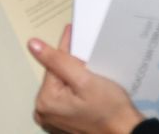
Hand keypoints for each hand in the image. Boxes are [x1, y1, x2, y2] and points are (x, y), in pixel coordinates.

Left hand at [29, 26, 143, 133]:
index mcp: (45, 101)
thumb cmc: (110, 111)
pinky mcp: (61, 121)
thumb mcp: (84, 80)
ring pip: (61, 84)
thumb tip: (34, 45)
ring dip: (75, 78)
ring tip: (92, 83)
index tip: (74, 34)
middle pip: (56, 74)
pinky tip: (88, 93)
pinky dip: (75, 90)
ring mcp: (52, 119)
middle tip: (91, 69)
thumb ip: (57, 60)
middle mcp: (44, 112)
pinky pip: (65, 96)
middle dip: (73, 67)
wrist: (124, 131)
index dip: (68, 50)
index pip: (53, 63)